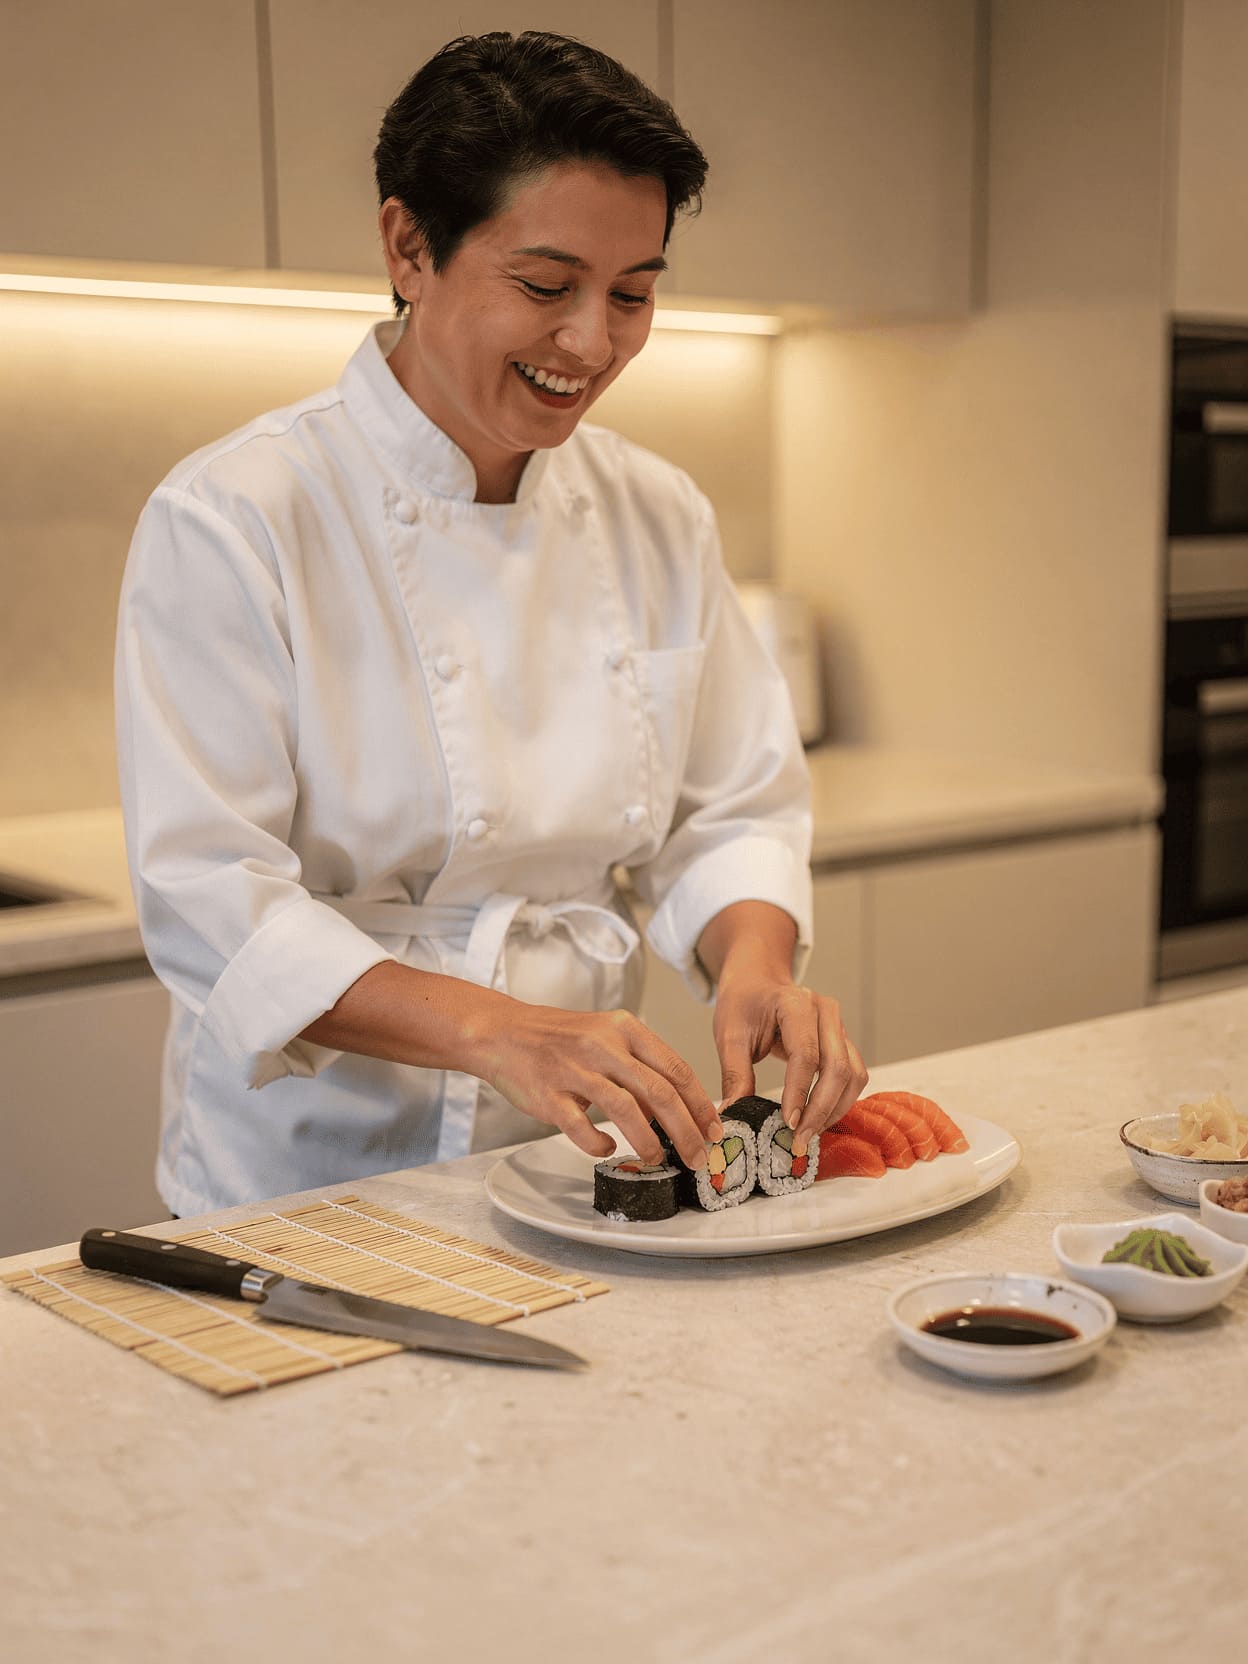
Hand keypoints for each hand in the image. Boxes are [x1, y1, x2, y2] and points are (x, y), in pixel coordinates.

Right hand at [468, 1001, 722, 1168]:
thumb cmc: (559, 1038)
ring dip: (649, 1141)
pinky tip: (606, 1149)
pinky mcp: (549, 1095)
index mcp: (625, 1028)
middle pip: (660, 1092)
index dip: (701, 1104)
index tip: (715, 1129)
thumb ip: (639, 1067)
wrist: (502, 1032)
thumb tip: (676, 1110)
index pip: (676, 1068)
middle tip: (700, 1156)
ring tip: (657, 1159)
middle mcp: (603, 1045)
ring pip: (626, 1110)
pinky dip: (599, 1144)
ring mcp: (575, 1070)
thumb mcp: (606, 1037)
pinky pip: (582, 1127)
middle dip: (687, 1130)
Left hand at [713, 975, 867, 1157]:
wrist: (758, 983)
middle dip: (820, 1109)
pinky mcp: (844, 1041)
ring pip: (853, 1074)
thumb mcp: (729, 1035)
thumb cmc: (743, 1005)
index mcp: (795, 1003)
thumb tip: (734, 1114)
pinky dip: (840, 1101)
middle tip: (798, 1139)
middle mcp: (826, 1012)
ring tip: (808, 1133)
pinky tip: (819, 1118)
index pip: (806, 1053)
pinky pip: (854, 1075)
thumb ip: (734, 1074)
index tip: (788, 1123)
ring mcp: (839, 1026)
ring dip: (835, 1109)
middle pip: (838, 1067)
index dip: (799, 1092)